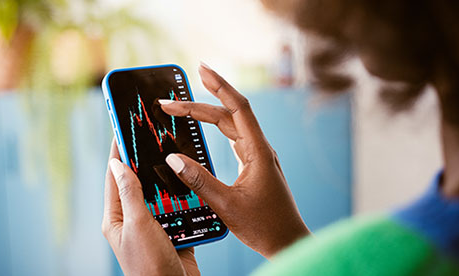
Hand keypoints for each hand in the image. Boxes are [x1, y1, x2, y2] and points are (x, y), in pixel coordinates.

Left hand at [102, 140, 199, 275]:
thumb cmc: (150, 267)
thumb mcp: (138, 225)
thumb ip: (130, 193)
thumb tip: (116, 164)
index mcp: (116, 218)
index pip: (114, 177)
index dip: (118, 151)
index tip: (122, 128)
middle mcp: (133, 220)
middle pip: (138, 182)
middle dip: (145, 160)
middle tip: (153, 136)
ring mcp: (153, 227)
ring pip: (161, 194)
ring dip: (168, 179)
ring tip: (173, 155)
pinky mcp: (172, 233)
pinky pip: (178, 208)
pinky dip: (185, 197)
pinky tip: (191, 184)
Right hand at [160, 63, 309, 258]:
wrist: (288, 242)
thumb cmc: (265, 226)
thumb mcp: (226, 204)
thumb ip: (199, 180)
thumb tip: (173, 158)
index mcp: (258, 152)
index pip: (238, 108)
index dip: (219, 86)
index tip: (201, 69)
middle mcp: (259, 149)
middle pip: (229, 115)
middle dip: (200, 103)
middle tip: (170, 100)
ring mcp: (257, 156)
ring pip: (231, 126)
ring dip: (207, 115)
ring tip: (183, 108)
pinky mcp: (254, 165)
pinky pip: (233, 138)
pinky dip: (216, 129)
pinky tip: (206, 127)